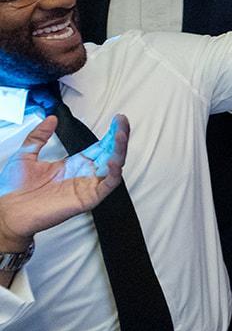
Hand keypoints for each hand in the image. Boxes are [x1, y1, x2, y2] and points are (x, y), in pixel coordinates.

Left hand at [0, 115, 127, 251]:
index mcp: (72, 165)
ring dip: (120, 151)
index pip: (99, 147)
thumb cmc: (13, 190)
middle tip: (122, 121)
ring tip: (121, 135)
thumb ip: (38, 136)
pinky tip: (114, 160)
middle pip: (110, 153)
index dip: (109, 134)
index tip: (116, 119)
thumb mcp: (25, 155)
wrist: (6, 211)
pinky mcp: (88, 199)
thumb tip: (51, 119)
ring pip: (114, 168)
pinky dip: (115, 173)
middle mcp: (83, 175)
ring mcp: (87, 187)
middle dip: (119, 136)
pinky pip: (108, 186)